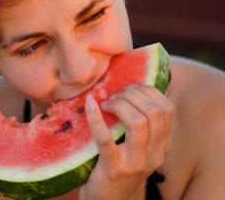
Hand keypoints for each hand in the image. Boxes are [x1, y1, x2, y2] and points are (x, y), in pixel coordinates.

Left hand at [81, 84, 173, 199]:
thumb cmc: (119, 166)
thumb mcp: (138, 148)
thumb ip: (141, 126)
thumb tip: (131, 90)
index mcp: (163, 146)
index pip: (167, 109)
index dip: (149, 91)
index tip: (130, 87)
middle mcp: (155, 155)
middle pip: (153, 112)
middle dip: (132, 95)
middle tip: (115, 95)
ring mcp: (136, 163)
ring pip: (138, 122)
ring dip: (120, 104)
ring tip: (106, 103)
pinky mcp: (114, 169)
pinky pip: (105, 138)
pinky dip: (95, 117)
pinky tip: (89, 104)